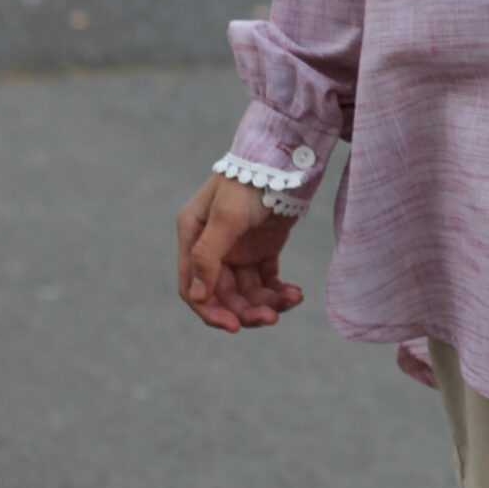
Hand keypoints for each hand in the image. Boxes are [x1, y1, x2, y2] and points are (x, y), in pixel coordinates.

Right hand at [176, 174, 303, 333]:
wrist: (285, 161)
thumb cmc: (250, 183)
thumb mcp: (227, 217)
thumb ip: (209, 255)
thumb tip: (197, 296)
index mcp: (193, 236)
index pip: (193, 287)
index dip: (211, 311)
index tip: (234, 326)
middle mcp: (212, 246)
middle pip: (223, 294)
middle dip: (247, 310)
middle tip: (272, 318)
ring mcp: (237, 250)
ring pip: (248, 292)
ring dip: (268, 302)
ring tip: (292, 299)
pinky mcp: (262, 250)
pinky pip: (267, 281)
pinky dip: (279, 291)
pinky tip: (295, 293)